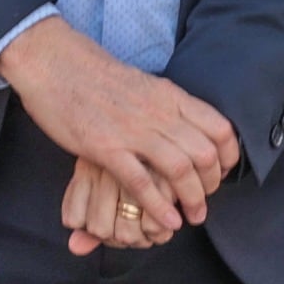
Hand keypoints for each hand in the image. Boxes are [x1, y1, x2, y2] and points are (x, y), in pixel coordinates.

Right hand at [0, 16, 238, 243]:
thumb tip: (183, 126)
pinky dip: (158, 206)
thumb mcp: (143, 83)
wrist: (54, 62)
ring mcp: (133, 130)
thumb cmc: (95, 74)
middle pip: (205, 153)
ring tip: (192, 217)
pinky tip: (167, 222)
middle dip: (212, 184)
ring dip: (192, 199)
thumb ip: (165, 106)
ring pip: (180, 169)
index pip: (219, 127)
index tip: (223, 173)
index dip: (228, 156)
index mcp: (170, 95)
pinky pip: (141, 182)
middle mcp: (159, 112)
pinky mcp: (105, 147)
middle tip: (204, 201)